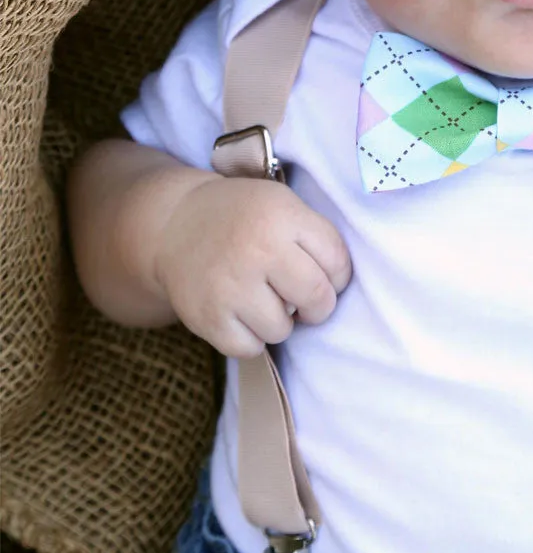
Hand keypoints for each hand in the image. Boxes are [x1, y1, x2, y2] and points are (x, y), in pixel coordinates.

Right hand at [152, 175, 351, 356]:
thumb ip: (315, 238)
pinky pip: (249, 348)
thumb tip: (337, 290)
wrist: (175, 222)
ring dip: (279, 321)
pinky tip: (241, 314)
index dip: (337, 276)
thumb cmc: (244, 218)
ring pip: (283, 329)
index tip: (323, 275)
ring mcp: (229, 285)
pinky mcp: (206, 316)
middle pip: (317, 298)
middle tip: (300, 297)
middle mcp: (256, 249)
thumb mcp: (283, 205)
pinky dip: (250, 338)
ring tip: (263, 299)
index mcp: (282, 216)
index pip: (337, 262)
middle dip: (317, 305)